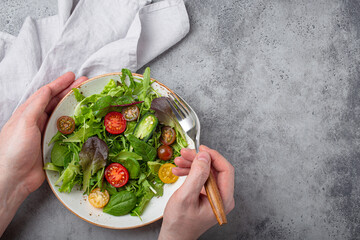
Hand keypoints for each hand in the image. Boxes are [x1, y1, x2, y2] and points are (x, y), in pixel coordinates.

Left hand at [0, 72, 86, 235]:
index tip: (72, 76)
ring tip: (88, 99)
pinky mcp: (54, 146)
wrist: (13, 178)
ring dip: (75, 107)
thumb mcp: (24, 122)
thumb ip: (36, 105)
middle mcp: (38, 121)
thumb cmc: (15, 149)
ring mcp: (46, 133)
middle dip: (70, 92)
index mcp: (28, 113)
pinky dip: (76, 125)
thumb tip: (48, 90)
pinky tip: (85, 122)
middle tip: (85, 84)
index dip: (59, 83)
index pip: (46, 93)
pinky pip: (67, 132)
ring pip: (63, 116)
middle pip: (57, 102)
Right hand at [159, 145, 234, 239]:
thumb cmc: (180, 223)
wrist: (174, 235)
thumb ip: (197, 175)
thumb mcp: (186, 197)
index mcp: (223, 199)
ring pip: (207, 171)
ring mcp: (214, 196)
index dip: (214, 156)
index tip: (201, 149)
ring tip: (178, 161)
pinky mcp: (206, 195)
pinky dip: (190, 172)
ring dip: (192, 164)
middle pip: (215, 169)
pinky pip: (201, 178)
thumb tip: (204, 156)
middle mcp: (222, 197)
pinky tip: (179, 170)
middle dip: (199, 159)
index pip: (226, 170)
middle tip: (184, 153)